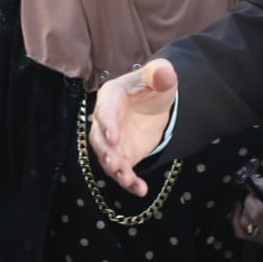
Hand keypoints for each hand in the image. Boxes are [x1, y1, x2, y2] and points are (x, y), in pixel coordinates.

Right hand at [88, 58, 177, 196]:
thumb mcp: (161, 75)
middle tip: (115, 165)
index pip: (105, 111)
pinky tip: (141, 189)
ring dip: (116, 171)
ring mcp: (111, 141)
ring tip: (128, 181)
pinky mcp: (122, 156)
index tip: (114, 138)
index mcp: (110, 97)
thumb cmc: (153, 84)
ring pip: (108, 159)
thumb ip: (161, 73)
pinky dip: (130, 181)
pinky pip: (122, 171)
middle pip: (100, 139)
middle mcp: (104, 121)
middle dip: (106, 153)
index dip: (108, 125)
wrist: (157, 103)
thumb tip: (162, 71)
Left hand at [232, 168, 262, 244]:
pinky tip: (242, 209)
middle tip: (252, 195)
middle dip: (246, 205)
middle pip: (248, 222)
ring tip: (250, 202)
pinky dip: (237, 220)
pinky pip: (240, 232)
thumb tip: (247, 185)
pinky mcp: (259, 239)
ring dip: (241, 212)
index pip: (260, 215)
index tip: (254, 193)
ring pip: (242, 227)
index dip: (251, 202)